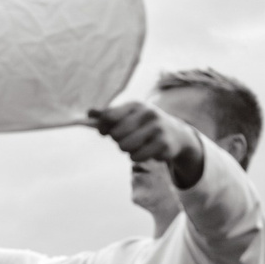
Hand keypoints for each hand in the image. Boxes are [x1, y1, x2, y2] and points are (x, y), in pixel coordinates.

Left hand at [88, 102, 204, 185]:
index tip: (104, 132)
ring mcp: (158, 128)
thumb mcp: (128, 116)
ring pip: (125, 146)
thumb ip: (107, 115)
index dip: (102, 127)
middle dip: (118, 140)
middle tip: (128, 138)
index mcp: (136, 105)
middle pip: (116, 134)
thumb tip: (89, 112)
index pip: (108, 116)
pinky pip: (137, 157)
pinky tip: (147, 151)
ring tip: (138, 144)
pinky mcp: (163, 144)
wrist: (175, 134)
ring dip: (128, 150)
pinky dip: (137, 157)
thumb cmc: (143, 125)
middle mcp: (148, 113)